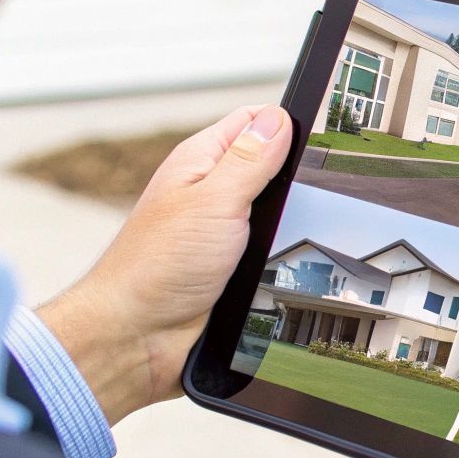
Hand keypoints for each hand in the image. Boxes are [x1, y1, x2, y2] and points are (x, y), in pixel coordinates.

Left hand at [37, 105, 292, 425]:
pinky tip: (295, 259)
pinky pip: (273, 249)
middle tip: (319, 187)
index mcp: (201, 162)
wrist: (137, 338)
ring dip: (292, 221)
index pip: (254, 121)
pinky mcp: (233, 266)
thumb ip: (249, 160)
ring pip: (278, 212)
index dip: (287, 123)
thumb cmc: (155, 268)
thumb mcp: (213, 201)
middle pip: (272, 167)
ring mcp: (223, 230)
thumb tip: (279, 119)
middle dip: (297, 177)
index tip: (321, 133)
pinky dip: (286, 253)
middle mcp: (211, 192)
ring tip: (306, 228)